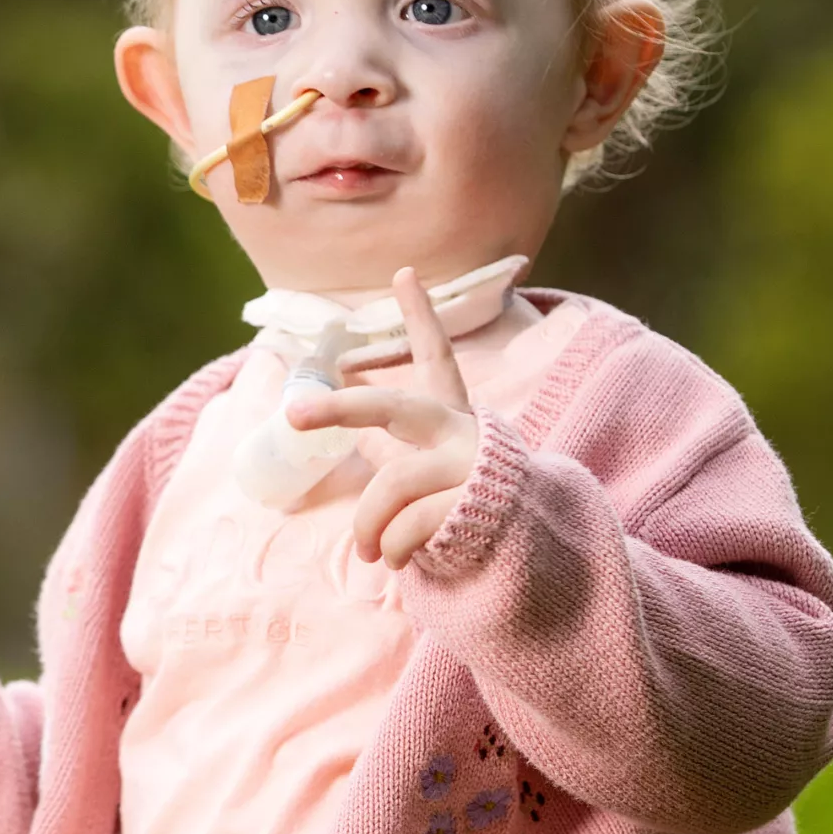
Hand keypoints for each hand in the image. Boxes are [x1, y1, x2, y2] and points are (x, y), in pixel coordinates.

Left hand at [285, 267, 479, 568]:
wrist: (537, 560)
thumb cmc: (469, 513)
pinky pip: (407, 525)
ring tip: (368, 551)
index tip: (404, 273)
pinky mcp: (473, 506)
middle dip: (341, 408)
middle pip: (393, 410)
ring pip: (391, 484)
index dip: (422, 316)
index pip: (439, 360)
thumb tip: (356, 425)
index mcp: (454, 421)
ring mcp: (469, 467)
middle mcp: (464, 434)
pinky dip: (390, 547)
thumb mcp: (438, 473)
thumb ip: (399, 451)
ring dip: (367, 527)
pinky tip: (396, 560)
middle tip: (295, 414)